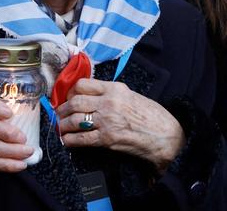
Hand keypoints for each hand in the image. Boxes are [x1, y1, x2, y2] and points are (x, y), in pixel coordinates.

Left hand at [55, 78, 184, 171]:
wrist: (165, 134)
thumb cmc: (151, 115)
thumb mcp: (131, 95)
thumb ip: (111, 94)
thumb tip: (92, 97)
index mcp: (115, 89)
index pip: (83, 85)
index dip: (71, 92)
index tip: (68, 98)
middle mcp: (109, 102)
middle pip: (75, 102)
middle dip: (63, 109)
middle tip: (60, 114)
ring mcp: (107, 120)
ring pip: (74, 120)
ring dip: (64, 125)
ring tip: (62, 128)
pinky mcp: (107, 138)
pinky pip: (81, 139)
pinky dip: (70, 140)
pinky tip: (67, 141)